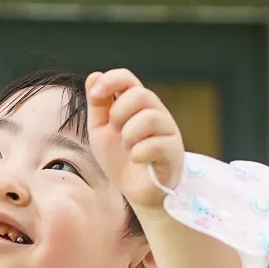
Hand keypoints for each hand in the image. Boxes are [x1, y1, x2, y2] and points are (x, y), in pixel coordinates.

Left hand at [85, 70, 183, 213]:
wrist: (135, 191)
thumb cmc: (120, 158)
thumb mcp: (100, 130)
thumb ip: (98, 105)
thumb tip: (94, 76)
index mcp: (137, 104)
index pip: (128, 78)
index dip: (110, 81)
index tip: (95, 95)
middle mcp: (156, 112)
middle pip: (140, 94)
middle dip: (119, 114)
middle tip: (115, 131)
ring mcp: (168, 131)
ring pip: (149, 118)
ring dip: (129, 135)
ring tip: (128, 148)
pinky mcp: (174, 152)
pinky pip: (155, 144)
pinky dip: (138, 153)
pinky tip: (136, 159)